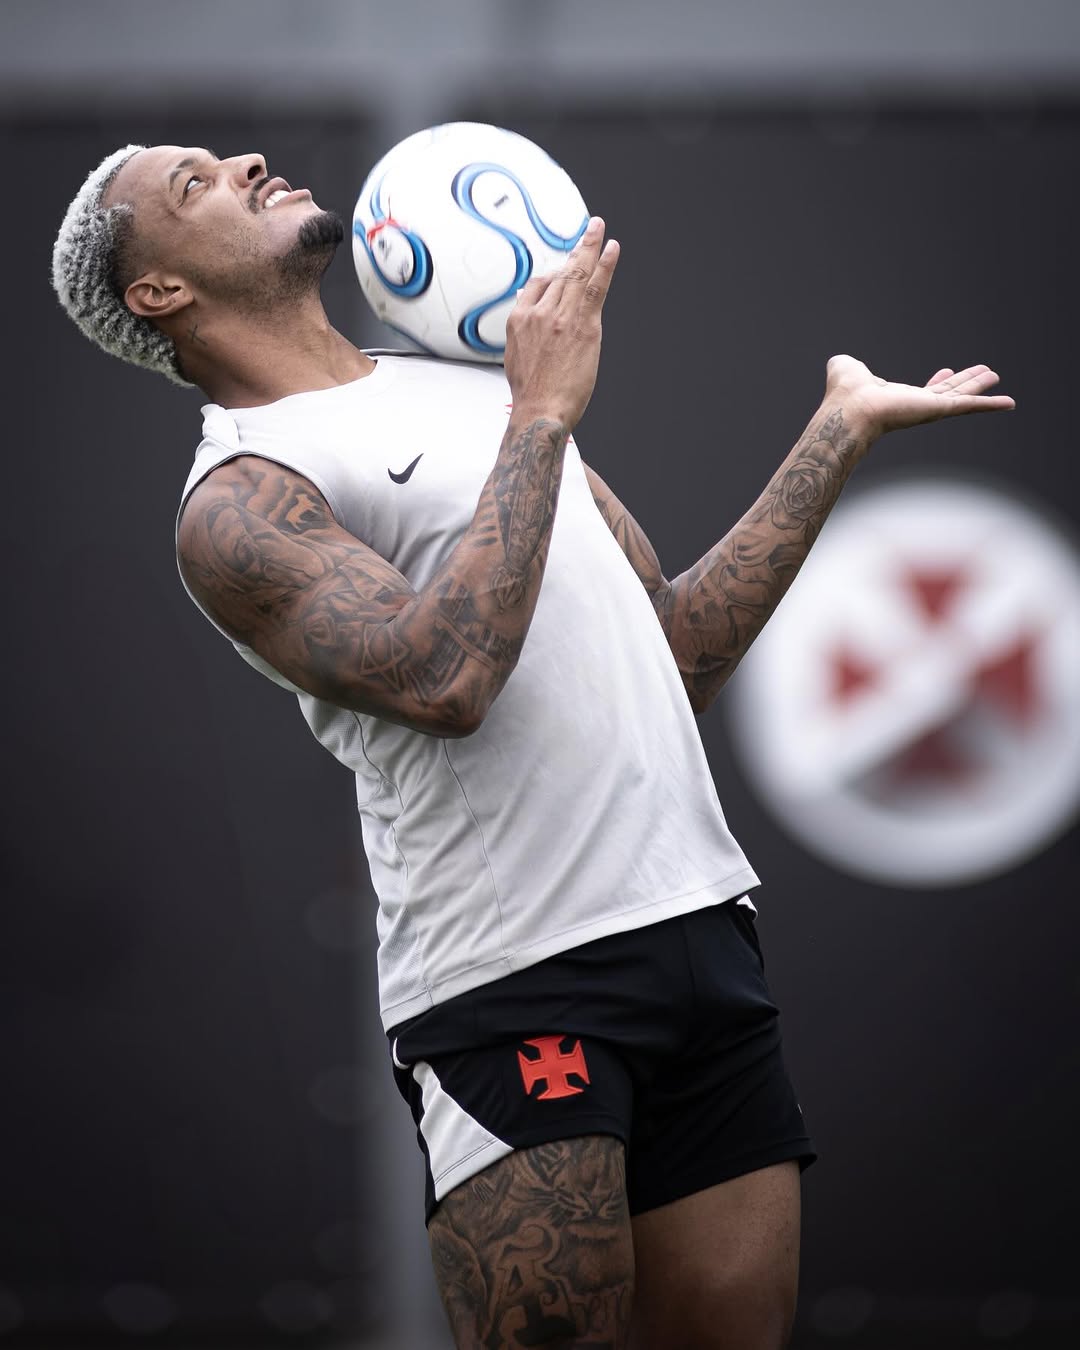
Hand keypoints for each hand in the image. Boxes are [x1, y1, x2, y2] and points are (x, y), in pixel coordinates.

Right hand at [503, 216, 619, 431]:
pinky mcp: (584, 325)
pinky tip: (611, 250)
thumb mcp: (514, 356)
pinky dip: (605, 265)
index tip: (564, 270)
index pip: (538, 284)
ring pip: (578, 274)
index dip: (554, 275)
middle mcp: (540, 312)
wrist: (540, 412)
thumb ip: (522, 328)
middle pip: (561, 272)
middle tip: (589, 228)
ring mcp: (562, 316)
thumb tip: (525, 304)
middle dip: (576, 248)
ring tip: (598, 228)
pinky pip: (595, 287)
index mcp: (520, 319)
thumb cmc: (530, 393)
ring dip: (590, 247)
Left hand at [824, 354, 1014, 440]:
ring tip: (996, 377)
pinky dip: (990, 405)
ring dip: (980, 389)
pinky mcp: (937, 410)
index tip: (947, 371)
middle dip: (966, 383)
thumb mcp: (844, 368)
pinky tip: (1009, 403)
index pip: (922, 391)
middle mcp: (914, 406)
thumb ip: (847, 364)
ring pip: (960, 398)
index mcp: (895, 397)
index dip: (936, 382)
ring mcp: (927, 409)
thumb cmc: (843, 393)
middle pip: (948, 393)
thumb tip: (839, 361)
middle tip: (986, 373)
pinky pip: (969, 407)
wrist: (850, 409)